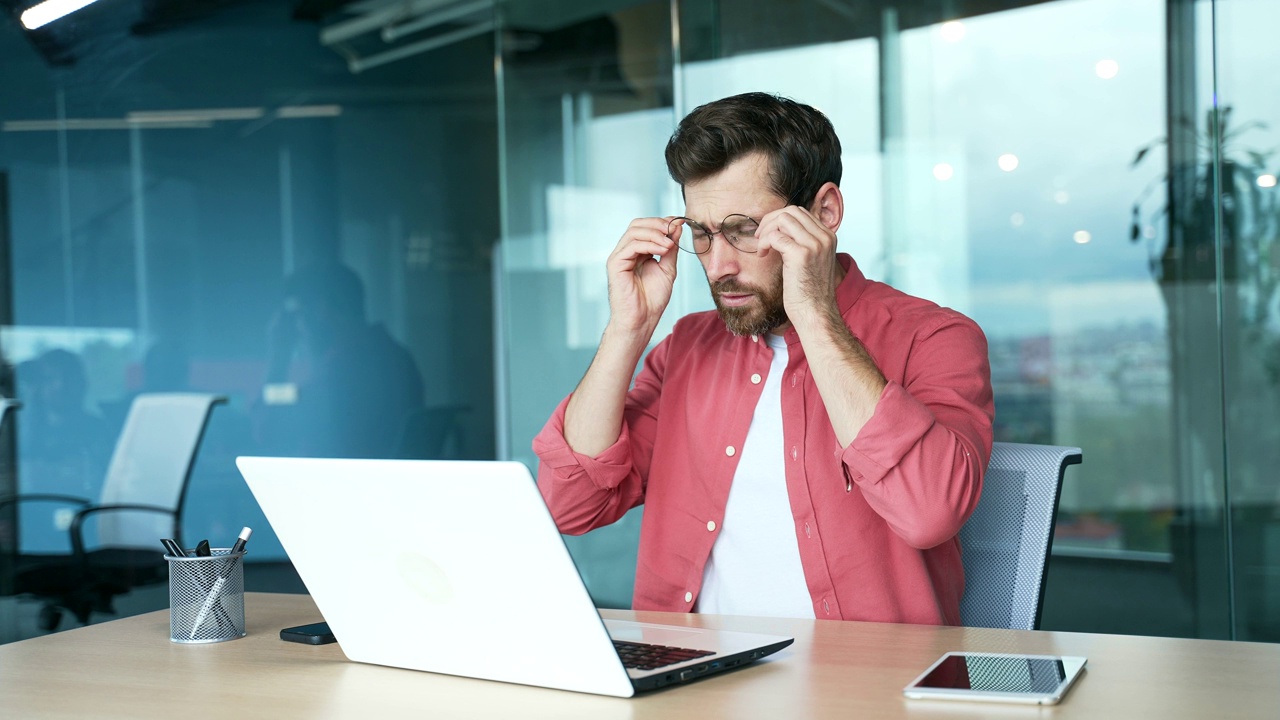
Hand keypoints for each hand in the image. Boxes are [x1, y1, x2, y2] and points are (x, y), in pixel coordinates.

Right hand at [604, 217, 680, 336]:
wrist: (642, 320)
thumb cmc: (652, 300)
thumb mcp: (668, 269)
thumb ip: (671, 248)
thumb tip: (677, 226)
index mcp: (637, 252)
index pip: (646, 227)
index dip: (662, 222)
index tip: (680, 223)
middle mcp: (626, 252)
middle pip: (637, 224)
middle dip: (658, 224)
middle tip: (674, 230)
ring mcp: (619, 257)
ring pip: (634, 231)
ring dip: (656, 234)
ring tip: (670, 244)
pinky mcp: (615, 264)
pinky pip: (632, 245)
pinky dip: (650, 244)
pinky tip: (663, 250)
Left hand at [755, 205, 840, 327]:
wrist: (816, 314)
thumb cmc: (809, 292)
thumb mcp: (811, 261)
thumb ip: (802, 243)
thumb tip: (781, 230)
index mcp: (828, 236)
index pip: (800, 212)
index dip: (779, 220)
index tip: (768, 234)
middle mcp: (824, 237)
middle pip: (791, 211)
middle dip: (770, 221)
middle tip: (760, 237)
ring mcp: (815, 244)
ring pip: (782, 218)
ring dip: (766, 230)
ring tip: (762, 247)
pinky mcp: (802, 254)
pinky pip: (775, 236)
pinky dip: (764, 242)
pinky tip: (762, 255)